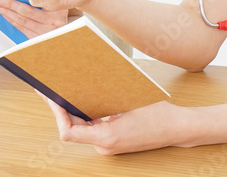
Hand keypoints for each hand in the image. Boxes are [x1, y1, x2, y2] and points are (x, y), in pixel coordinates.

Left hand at [0, 0, 67, 38]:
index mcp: (58, 10)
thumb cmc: (64, 7)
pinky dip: (13, 21)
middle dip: (9, 5)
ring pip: (22, 22)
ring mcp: (47, 33)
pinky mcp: (40, 39)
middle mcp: (54, 23)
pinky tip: (7, 16)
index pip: (35, 3)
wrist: (73, 28)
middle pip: (26, 12)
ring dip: (7, 13)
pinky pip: (23, 29)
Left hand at [41, 95, 186, 154]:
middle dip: (61, 108)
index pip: (68, 132)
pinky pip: (93, 129)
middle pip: (73, 128)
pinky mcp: (113, 142)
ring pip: (82, 128)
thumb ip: (103, 95)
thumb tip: (81, 81)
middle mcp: (104, 146)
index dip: (57, 114)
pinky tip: (83, 99)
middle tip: (49, 88)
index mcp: (106, 137)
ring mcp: (108, 146)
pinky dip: (86, 115)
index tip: (52, 97)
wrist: (177, 129)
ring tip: (63, 90)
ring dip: (73, 111)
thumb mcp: (129, 98)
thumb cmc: (158, 114)